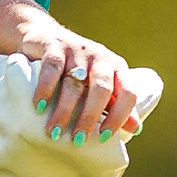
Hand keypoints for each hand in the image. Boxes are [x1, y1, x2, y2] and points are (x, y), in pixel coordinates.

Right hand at [18, 16, 139, 145]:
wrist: (44, 36)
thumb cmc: (77, 70)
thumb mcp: (99, 85)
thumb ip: (116, 105)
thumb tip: (136, 129)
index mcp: (117, 67)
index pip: (128, 93)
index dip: (119, 117)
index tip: (103, 138)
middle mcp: (101, 57)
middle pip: (101, 89)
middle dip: (89, 117)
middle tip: (77, 140)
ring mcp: (78, 49)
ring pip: (74, 83)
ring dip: (63, 111)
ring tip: (54, 133)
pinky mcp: (54, 45)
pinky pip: (52, 67)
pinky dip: (45, 88)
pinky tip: (39, 106)